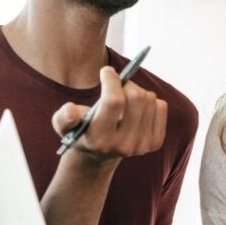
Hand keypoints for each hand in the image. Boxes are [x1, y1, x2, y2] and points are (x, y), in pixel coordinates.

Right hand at [52, 66, 167, 163]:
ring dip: (137, 91)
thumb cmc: (80, 130)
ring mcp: (142, 145)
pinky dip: (150, 101)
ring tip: (124, 98)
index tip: (106, 71)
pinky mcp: (155, 142)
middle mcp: (124, 145)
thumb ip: (64, 117)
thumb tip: (71, 110)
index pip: (114, 101)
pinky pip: (161, 106)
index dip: (112, 80)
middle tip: (117, 84)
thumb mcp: (64, 125)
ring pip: (149, 99)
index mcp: (99, 140)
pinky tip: (136, 108)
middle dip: (125, 83)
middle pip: (136, 97)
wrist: (100, 153)